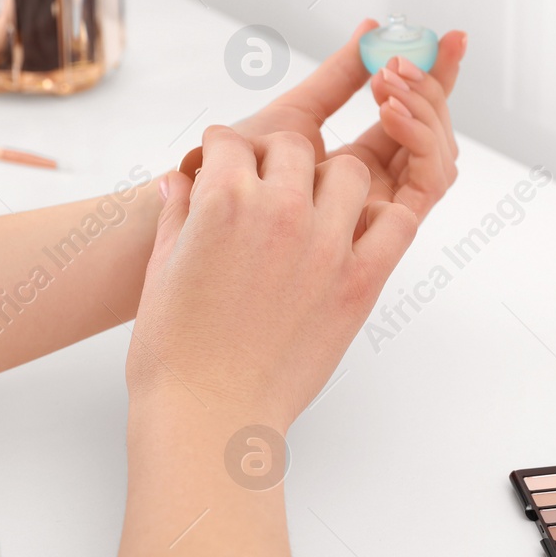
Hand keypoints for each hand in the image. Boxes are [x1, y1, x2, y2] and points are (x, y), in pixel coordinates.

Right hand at [132, 126, 417, 424]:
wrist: (210, 415)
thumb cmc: (175, 352)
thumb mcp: (161, 270)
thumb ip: (176, 214)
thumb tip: (179, 181)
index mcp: (222, 201)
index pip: (232, 141)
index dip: (223, 151)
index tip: (224, 165)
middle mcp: (279, 212)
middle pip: (291, 147)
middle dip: (274, 157)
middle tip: (267, 183)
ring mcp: (325, 246)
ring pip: (348, 172)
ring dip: (329, 180)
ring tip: (313, 206)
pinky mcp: (359, 283)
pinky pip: (395, 224)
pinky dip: (382, 218)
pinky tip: (357, 231)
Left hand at [183, 22, 465, 221]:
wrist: (206, 204)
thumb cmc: (239, 168)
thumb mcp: (296, 112)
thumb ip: (338, 77)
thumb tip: (371, 28)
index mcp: (360, 163)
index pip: (414, 115)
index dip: (437, 75)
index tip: (449, 37)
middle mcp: (379, 187)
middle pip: (435, 134)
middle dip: (437, 86)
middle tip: (410, 54)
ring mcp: (386, 207)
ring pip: (441, 155)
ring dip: (425, 108)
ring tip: (386, 81)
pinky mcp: (390, 227)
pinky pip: (431, 182)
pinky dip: (420, 138)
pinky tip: (389, 110)